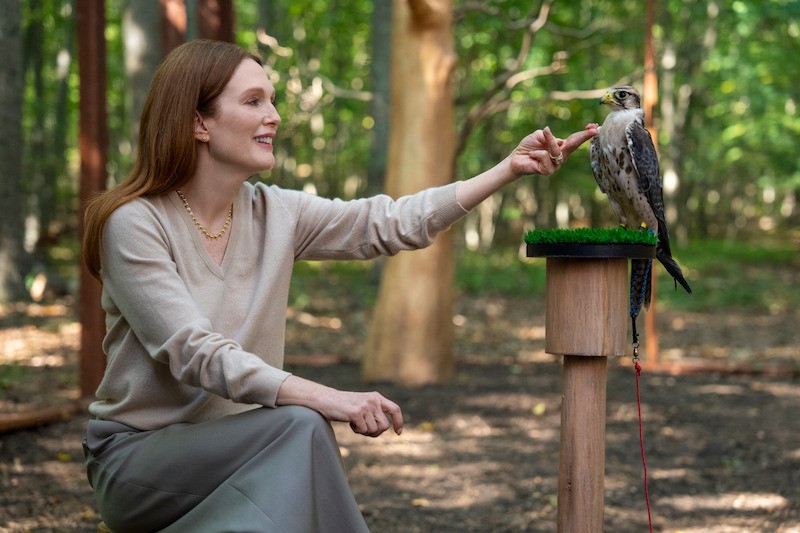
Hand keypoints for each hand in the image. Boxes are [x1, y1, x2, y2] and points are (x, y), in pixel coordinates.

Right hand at [277, 376, 403, 436]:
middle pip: (384, 426)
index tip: (398, 432)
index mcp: (376, 397)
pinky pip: (363, 431)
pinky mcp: (356, 413)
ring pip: (374, 430)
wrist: (326, 399)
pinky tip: (350, 423)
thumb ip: (374, 412)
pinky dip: (357, 431)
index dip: (399, 421)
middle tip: (364, 429)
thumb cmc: (345, 405)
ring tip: (356, 424)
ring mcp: (365, 406)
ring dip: (365, 432)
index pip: (395, 409)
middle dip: (375, 432)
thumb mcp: (363, 404)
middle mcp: (373, 400)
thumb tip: (384, 429)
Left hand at [509, 123, 598, 176]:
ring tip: (538, 142)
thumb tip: (559, 141)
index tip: (595, 127)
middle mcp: (561, 156)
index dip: (585, 134)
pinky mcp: (549, 170)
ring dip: (549, 142)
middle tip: (593, 128)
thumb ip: (548, 135)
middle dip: (583, 136)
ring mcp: (556, 165)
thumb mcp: (538, 135)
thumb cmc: (527, 147)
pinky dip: (538, 153)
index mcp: (560, 146)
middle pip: (574, 145)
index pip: (575, 140)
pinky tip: (532, 155)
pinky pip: (547, 157)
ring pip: (557, 150)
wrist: (515, 159)